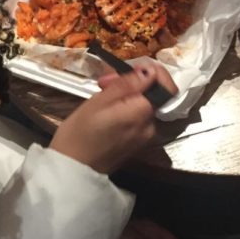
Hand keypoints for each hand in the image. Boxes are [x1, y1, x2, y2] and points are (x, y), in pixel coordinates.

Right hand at [49, 63, 176, 173]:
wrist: (72, 170)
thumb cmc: (79, 133)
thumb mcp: (98, 101)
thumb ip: (127, 85)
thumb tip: (150, 71)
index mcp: (142, 114)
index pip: (167, 87)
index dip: (153, 72)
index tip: (131, 68)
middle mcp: (150, 126)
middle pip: (151, 95)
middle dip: (131, 83)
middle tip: (103, 82)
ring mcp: (144, 138)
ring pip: (142, 106)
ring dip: (125, 96)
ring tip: (100, 95)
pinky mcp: (135, 144)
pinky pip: (136, 119)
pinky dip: (124, 110)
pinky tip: (104, 112)